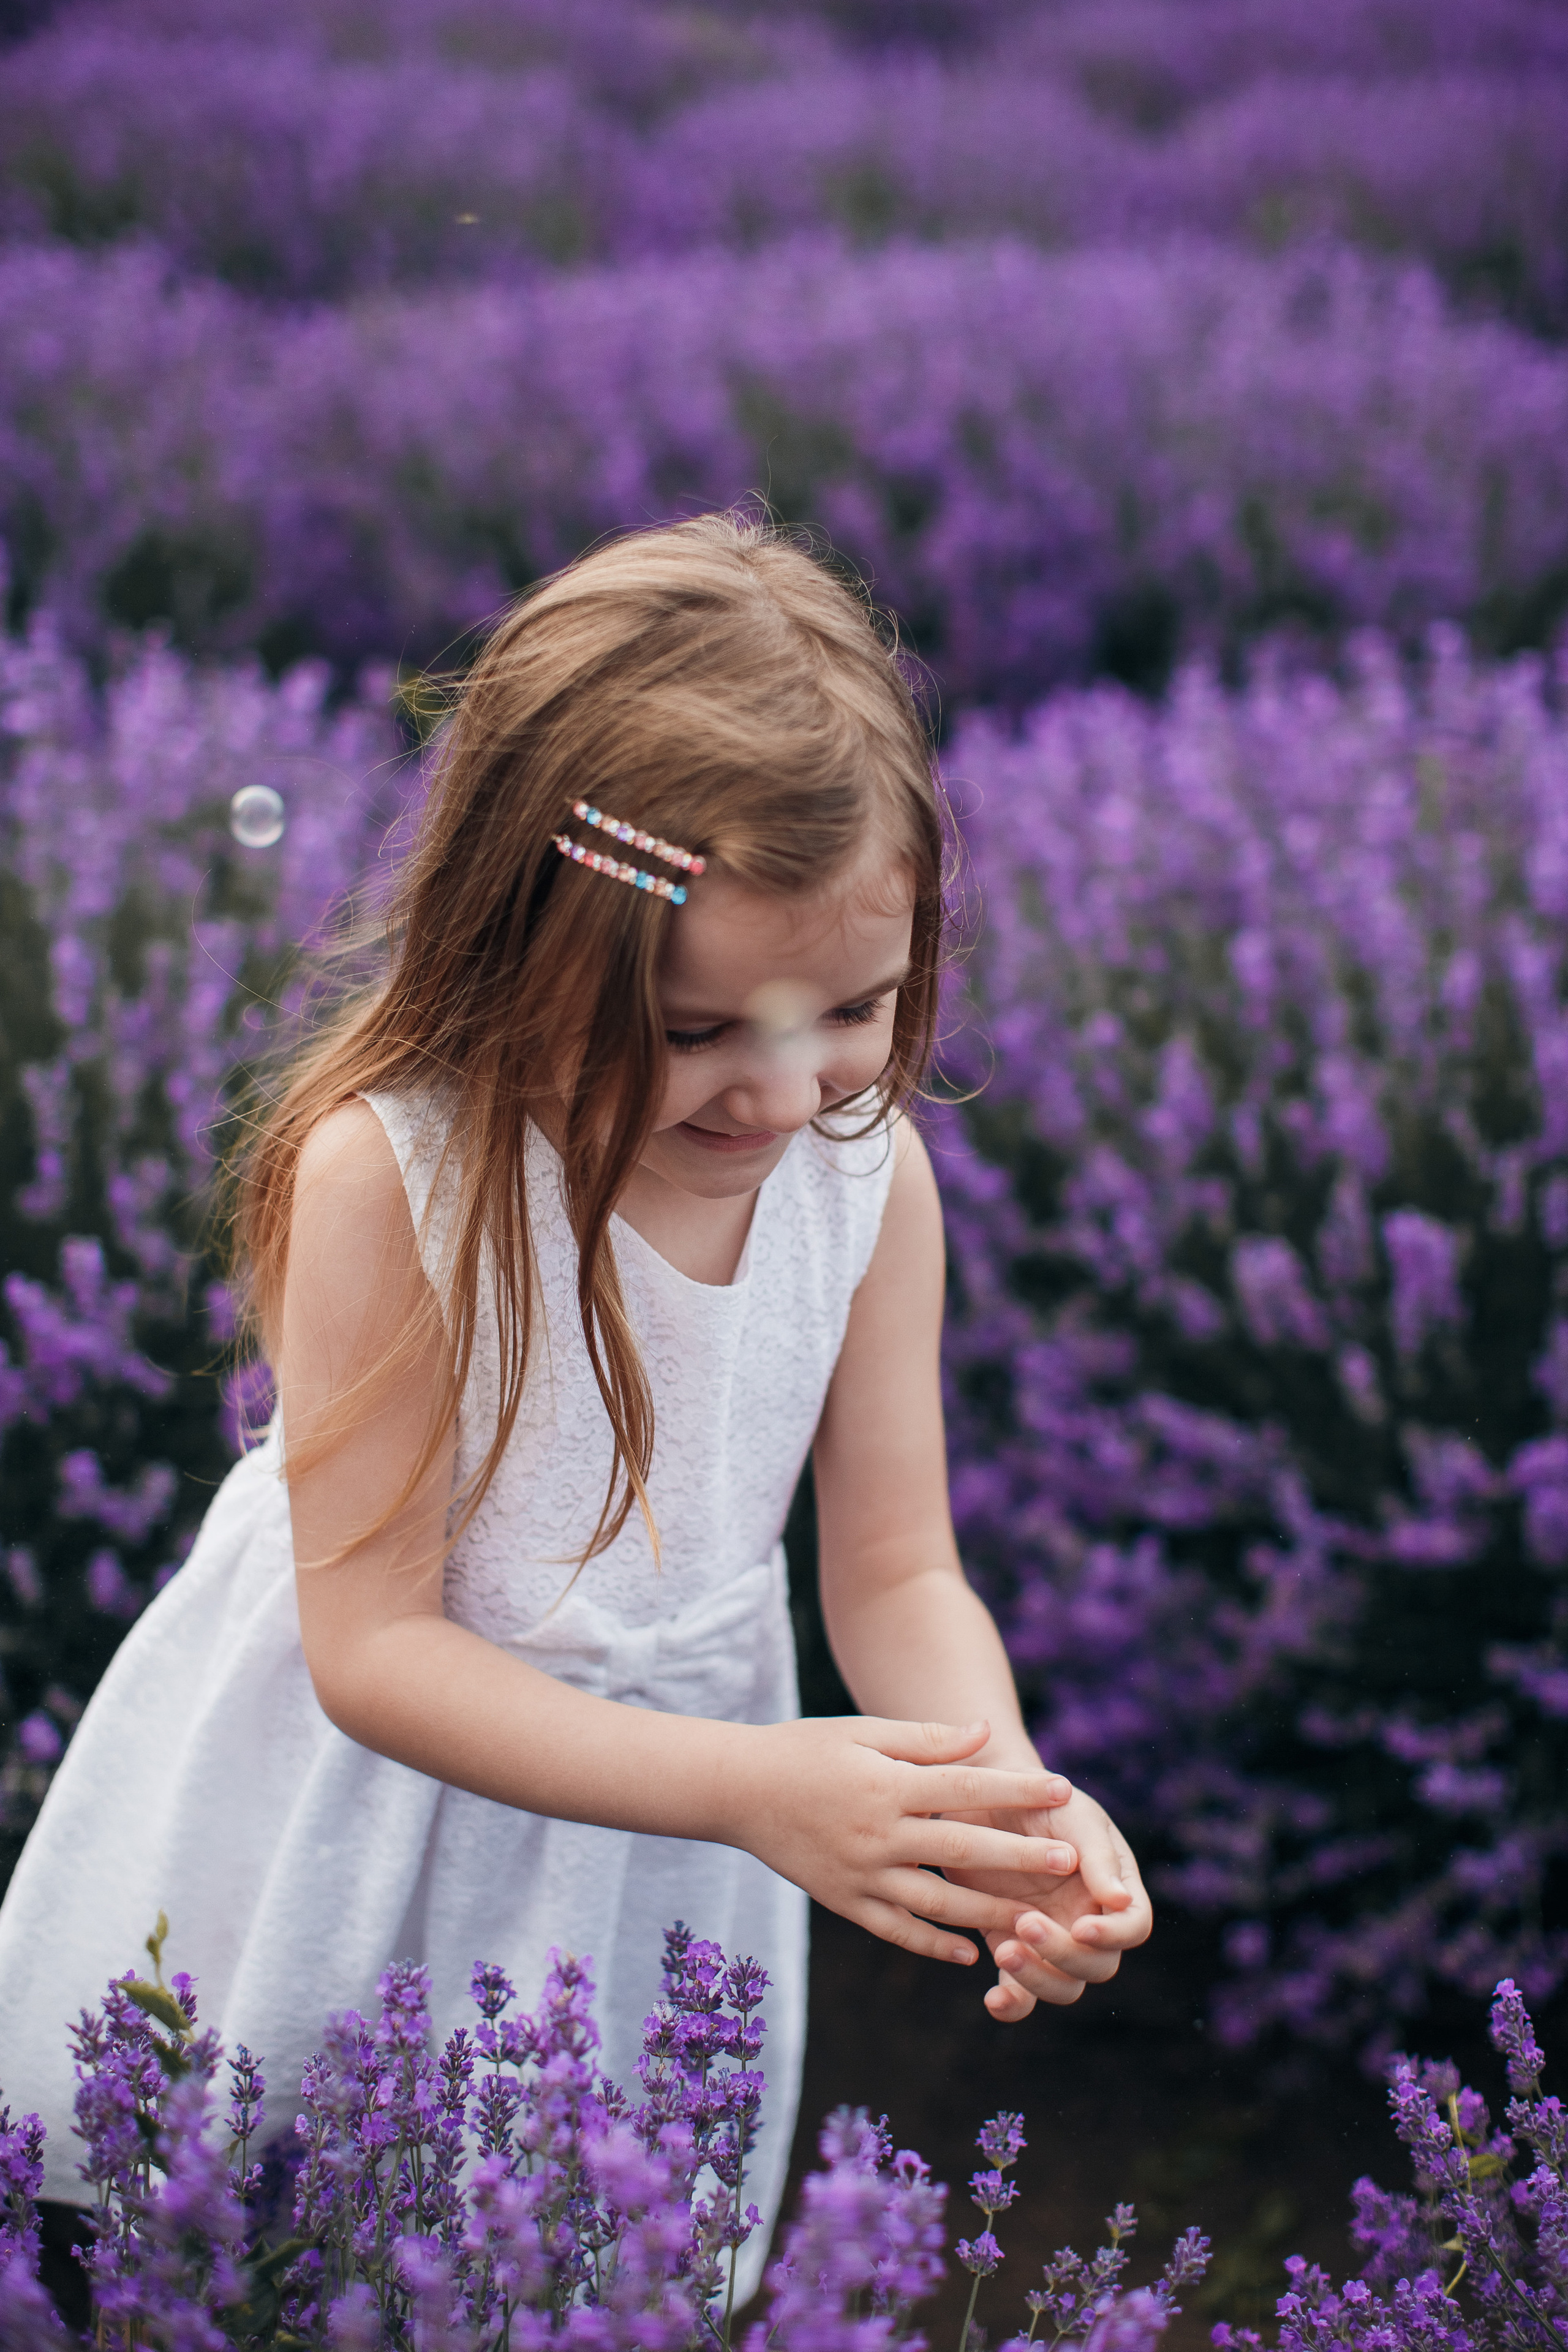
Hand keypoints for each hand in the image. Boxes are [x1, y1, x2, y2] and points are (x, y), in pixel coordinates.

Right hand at [735, 1717, 1077, 1964]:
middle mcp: (877, 1835)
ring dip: (989, 1912)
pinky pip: (896, 1930)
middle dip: (1019, 1856)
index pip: (965, 1789)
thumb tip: (983, 1733)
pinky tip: (968, 1954)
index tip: (1063, 1789)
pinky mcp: (843, 1901)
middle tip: (1068, 1860)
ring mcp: (860, 1875)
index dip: (1016, 1791)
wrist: (738, 1790)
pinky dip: (933, 1945)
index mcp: (886, 1787)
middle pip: (961, 1850)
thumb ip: (925, 1740)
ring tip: (1036, 1920)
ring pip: (936, 1902)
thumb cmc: (805, 1750)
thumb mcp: (863, 1733)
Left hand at [943, 1777, 1152, 2021]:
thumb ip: (1097, 1853)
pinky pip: (1020, 1992)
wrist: (982, 1795)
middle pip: (1097, 1964)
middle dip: (1064, 1954)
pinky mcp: (1010, 1945)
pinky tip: (993, 1999)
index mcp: (1114, 1885)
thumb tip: (1120, 1900)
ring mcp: (1050, 1937)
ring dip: (1038, 1980)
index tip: (1080, 1926)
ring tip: (1004, 1949)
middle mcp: (1088, 1918)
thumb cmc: (1038, 1797)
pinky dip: (1012, 2003)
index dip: (1114, 1934)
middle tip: (1024, 1922)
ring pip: (1062, 1986)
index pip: (1134, 1925)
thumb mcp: (1072, 1813)